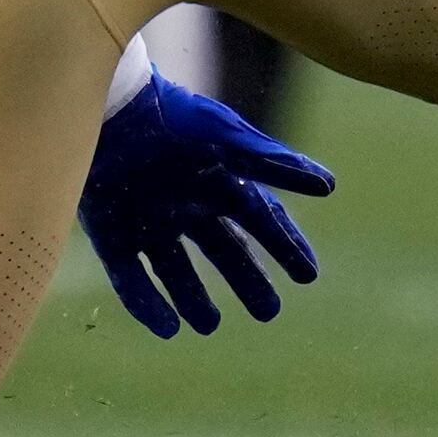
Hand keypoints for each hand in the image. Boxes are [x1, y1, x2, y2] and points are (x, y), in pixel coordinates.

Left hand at [77, 71, 334, 338]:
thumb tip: (328, 185)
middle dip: (247, 279)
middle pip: (222, 249)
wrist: (109, 107)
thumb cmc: (172, 117)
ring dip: (194, 299)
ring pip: (175, 269)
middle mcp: (185, 202)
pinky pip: (130, 278)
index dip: (285, 245)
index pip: (260, 219)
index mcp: (217, 178)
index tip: (308, 275)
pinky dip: (148, 305)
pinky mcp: (110, 232)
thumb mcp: (227, 140)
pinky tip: (168, 329)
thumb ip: (274, 164)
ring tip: (209, 326)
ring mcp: (146, 218)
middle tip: (269, 311)